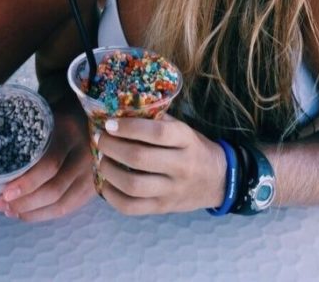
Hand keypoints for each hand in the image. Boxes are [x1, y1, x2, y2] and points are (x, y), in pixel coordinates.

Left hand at [0, 107, 94, 221]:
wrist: (94, 120)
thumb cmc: (62, 115)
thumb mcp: (47, 114)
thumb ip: (29, 130)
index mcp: (69, 132)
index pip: (49, 164)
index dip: (27, 183)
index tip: (4, 193)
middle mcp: (85, 154)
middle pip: (54, 189)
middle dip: (24, 203)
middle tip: (1, 206)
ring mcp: (92, 173)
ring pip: (61, 204)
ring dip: (33, 213)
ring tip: (10, 212)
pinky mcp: (94, 186)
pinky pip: (69, 208)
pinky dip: (46, 215)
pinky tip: (28, 214)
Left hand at [97, 114, 225, 215]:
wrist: (218, 180)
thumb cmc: (193, 147)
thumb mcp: (182, 129)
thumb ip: (156, 121)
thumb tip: (120, 110)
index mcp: (186, 140)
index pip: (157, 133)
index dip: (130, 127)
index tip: (110, 124)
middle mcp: (181, 166)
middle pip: (140, 158)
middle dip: (112, 147)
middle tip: (100, 139)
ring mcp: (172, 191)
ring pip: (134, 186)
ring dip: (109, 171)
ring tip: (101, 160)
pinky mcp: (163, 208)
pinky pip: (132, 207)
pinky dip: (112, 196)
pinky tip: (106, 182)